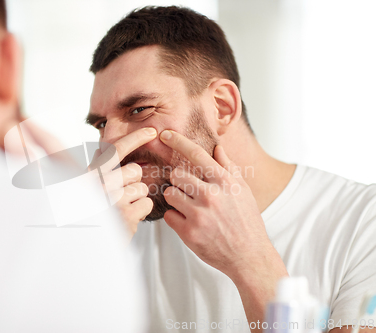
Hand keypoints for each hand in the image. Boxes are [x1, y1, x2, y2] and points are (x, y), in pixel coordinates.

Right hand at [89, 128, 156, 236]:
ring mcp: (113, 200)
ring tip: (120, 209)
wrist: (81, 246)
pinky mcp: (126, 216)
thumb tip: (104, 151)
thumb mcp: (83, 188)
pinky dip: (140, 212)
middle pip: (134, 171)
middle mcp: (100, 185)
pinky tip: (127, 219)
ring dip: (136, 199)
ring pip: (142, 188)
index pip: (116, 151)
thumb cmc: (85, 216)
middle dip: (132, 182)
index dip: (135, 138)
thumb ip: (96, 170)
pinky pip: (146, 204)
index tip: (151, 132)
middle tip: (118, 196)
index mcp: (90, 175)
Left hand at [159, 130, 286, 330]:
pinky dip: (175, 218)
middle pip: (176, 175)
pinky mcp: (189, 233)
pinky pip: (169, 216)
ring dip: (175, 199)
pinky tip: (189, 222)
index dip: (178, 141)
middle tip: (188, 191)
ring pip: (169, 194)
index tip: (165, 134)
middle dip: (178, 181)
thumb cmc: (246, 221)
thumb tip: (217, 147)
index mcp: (225, 182)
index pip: (196, 154)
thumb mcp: (243, 191)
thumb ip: (228, 168)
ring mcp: (199, 215)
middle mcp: (211, 195)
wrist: (249, 256)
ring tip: (190, 208)